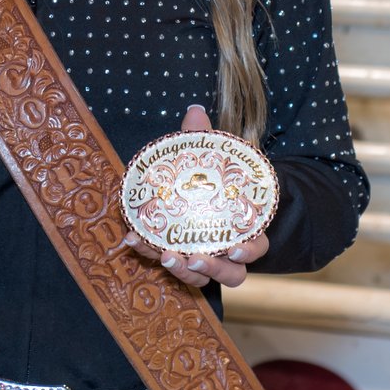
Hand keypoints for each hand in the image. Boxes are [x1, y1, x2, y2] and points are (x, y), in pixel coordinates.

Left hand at [123, 104, 270, 288]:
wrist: (200, 194)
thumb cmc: (213, 179)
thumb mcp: (212, 158)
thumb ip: (203, 139)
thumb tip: (195, 110)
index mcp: (245, 229)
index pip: (256, 247)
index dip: (248, 251)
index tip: (234, 249)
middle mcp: (228, 252)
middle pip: (231, 274)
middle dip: (213, 269)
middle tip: (193, 258)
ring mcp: (205, 260)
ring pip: (201, 279)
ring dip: (183, 271)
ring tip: (164, 256)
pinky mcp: (180, 260)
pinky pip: (170, 265)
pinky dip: (150, 253)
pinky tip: (132, 239)